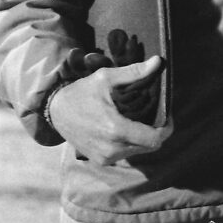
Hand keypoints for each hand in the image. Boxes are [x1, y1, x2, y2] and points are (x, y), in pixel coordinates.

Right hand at [48, 56, 172, 164]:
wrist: (55, 112)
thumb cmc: (82, 92)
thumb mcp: (106, 78)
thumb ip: (134, 72)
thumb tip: (158, 62)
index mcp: (115, 129)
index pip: (154, 139)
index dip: (166, 128)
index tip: (167, 116)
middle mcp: (112, 148)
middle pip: (150, 146)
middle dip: (156, 131)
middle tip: (155, 115)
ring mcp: (106, 157)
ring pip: (139, 151)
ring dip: (143, 138)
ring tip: (139, 120)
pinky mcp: (101, 161)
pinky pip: (126, 154)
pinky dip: (131, 144)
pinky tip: (127, 129)